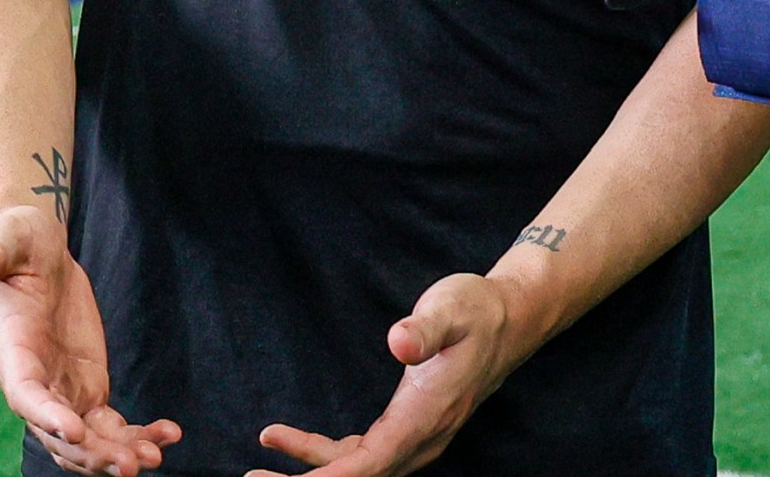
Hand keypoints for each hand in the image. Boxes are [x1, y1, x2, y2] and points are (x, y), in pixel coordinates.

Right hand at [0, 205, 179, 475]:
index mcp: (12, 353)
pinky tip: (169, 434)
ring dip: (117, 454)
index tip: (76, 430)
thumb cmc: (14, 241)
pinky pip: (111, 425)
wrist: (35, 250)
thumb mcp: (3, 241)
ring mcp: (62, 391)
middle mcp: (35, 383)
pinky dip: (137, 434)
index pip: (25, 395)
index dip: (47, 416)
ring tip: (154, 455)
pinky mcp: (87, 388)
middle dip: (91, 454)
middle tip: (130, 465)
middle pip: (59, 434)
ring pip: (87, 440)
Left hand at [248, 274, 521, 476]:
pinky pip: (362, 457)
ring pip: (360, 472)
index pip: (369, 464)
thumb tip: (399, 342)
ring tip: (260, 465)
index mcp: (424, 418)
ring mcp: (416, 438)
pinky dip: (325, 457)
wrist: (509, 319)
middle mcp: (421, 439)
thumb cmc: (475, 311)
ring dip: (313, 474)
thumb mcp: (451, 309)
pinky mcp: (408, 429)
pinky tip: (290, 444)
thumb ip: (424, 328)